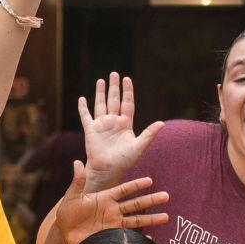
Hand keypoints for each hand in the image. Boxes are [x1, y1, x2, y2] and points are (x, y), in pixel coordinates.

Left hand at [54, 162, 169, 243]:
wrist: (65, 232)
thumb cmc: (67, 213)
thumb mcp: (71, 197)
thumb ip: (77, 182)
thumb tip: (77, 163)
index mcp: (105, 198)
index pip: (124, 190)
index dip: (136, 185)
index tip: (149, 180)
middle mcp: (113, 210)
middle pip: (135, 204)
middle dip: (150, 200)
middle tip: (166, 196)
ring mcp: (114, 223)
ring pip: (136, 220)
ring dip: (151, 218)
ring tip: (166, 216)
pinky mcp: (111, 235)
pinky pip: (128, 236)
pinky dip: (139, 237)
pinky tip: (151, 238)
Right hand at [78, 72, 163, 190]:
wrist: (108, 170)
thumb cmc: (124, 161)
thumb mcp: (138, 146)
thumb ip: (149, 134)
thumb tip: (162, 123)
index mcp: (125, 124)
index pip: (127, 103)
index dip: (127, 91)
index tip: (127, 79)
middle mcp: (113, 122)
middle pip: (114, 100)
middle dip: (114, 87)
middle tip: (114, 73)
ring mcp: (102, 125)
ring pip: (101, 104)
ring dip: (100, 93)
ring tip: (101, 80)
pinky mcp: (91, 130)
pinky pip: (86, 116)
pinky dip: (83, 107)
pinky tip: (82, 98)